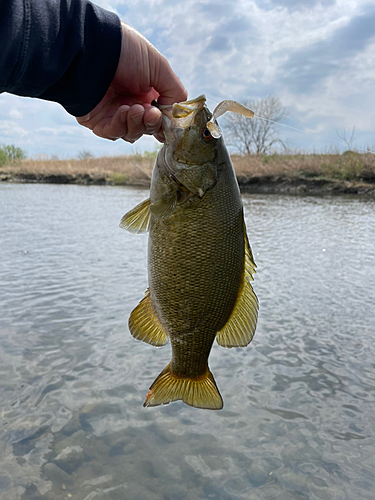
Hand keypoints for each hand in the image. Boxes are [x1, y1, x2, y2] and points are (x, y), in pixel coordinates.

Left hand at [76, 22, 186, 142]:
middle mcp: (129, 102)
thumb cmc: (125, 51)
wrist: (92, 46)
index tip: (170, 123)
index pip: (159, 117)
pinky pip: (112, 133)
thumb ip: (174, 92)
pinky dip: (121, 125)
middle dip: (151, 123)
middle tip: (152, 114)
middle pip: (146, 128)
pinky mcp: (96, 120)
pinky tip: (123, 111)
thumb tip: (178, 114)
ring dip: (137, 124)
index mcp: (145, 91)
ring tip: (136, 109)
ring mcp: (112, 113)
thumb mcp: (160, 67)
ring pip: (131, 133)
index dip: (165, 123)